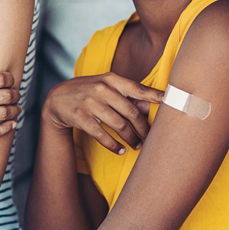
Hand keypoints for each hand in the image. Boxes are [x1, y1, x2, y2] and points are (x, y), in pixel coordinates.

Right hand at [43, 73, 164, 154]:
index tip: (171, 101)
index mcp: (111, 79)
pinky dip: (113, 145)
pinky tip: (120, 150)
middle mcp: (102, 89)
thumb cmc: (88, 92)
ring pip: (118, 125)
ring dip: (131, 139)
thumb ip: (127, 96)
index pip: (138, 88)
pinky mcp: (81, 118)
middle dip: (143, 128)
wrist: (57, 99)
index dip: (155, 96)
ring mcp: (90, 103)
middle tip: (150, 138)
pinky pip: (102, 135)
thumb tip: (149, 107)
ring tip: (137, 146)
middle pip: (131, 112)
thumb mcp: (106, 88)